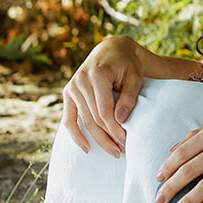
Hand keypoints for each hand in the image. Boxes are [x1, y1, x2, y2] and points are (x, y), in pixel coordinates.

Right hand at [60, 36, 146, 156]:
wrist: (111, 50)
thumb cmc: (127, 65)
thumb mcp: (134, 77)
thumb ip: (128, 97)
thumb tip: (120, 120)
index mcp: (97, 75)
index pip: (104, 110)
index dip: (115, 129)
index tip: (126, 141)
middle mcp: (81, 80)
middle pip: (93, 118)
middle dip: (108, 137)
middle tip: (121, 151)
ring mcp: (72, 87)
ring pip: (83, 121)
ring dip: (97, 139)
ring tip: (112, 151)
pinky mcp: (68, 93)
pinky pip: (69, 119)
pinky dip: (75, 135)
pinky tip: (86, 148)